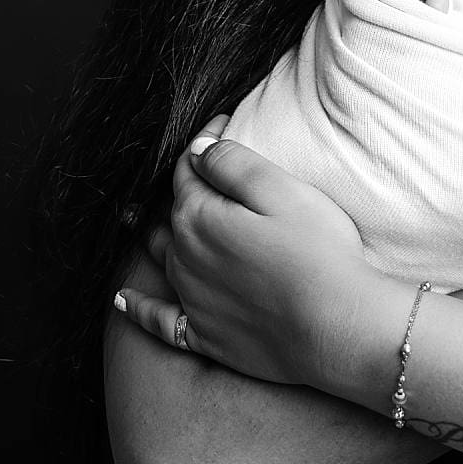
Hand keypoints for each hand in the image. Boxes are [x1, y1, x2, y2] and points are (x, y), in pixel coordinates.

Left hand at [113, 121, 401, 389]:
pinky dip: (138, 308)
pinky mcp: (204, 336)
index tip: (223, 127)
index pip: (189, 168)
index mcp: (199, 216)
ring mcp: (191, 299)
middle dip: (188, 190)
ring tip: (163, 224)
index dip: (205, 145)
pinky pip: (158, 321)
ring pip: (163, 257)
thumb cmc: (321, 257)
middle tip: (210, 176)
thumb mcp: (283, 192)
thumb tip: (199, 149)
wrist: (338, 331)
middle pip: (174, 213)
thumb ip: (233, 164)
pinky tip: (124, 301)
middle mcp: (184, 257)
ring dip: (163, 237)